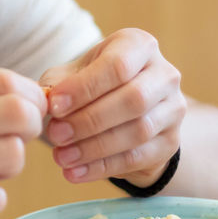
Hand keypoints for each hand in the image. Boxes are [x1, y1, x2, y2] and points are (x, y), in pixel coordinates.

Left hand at [41, 28, 184, 186]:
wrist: (126, 112)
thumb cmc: (94, 85)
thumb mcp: (75, 74)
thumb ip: (58, 83)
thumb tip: (44, 102)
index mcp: (139, 46)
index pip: (117, 65)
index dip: (84, 87)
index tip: (54, 106)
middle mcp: (164, 74)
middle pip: (133, 98)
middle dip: (89, 120)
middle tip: (56, 135)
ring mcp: (173, 109)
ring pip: (138, 131)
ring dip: (94, 147)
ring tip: (61, 156)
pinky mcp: (170, 141)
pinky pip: (138, 157)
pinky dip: (103, 167)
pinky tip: (75, 172)